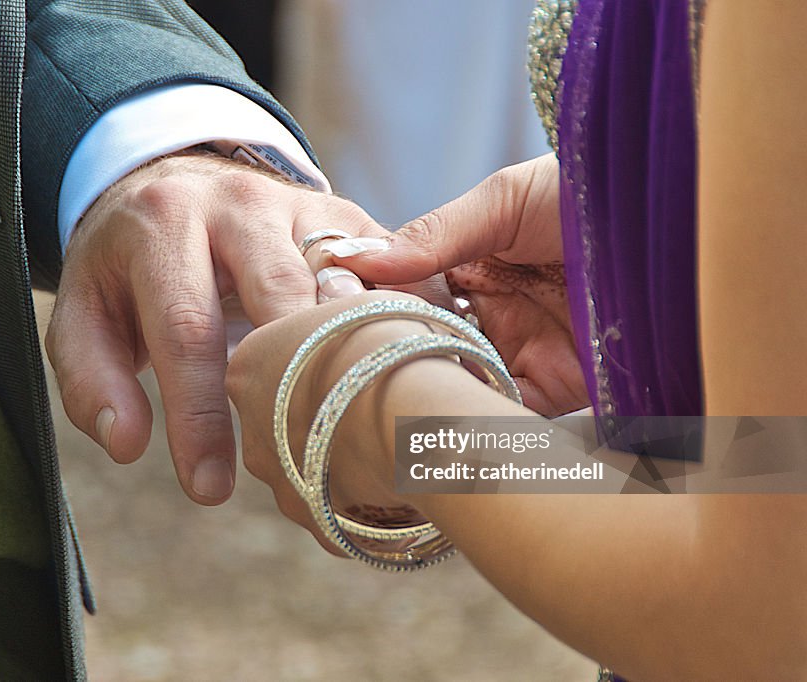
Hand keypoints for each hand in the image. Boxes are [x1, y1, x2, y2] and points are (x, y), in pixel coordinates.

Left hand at [44, 152, 447, 504]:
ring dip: (362, 354)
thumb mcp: (86, 313)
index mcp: (165, 226)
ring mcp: (305, 206)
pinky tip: (416, 378)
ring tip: (369, 430)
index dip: (200, 415)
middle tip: (299, 463)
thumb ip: (91, 379)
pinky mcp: (350, 218)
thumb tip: (130, 444)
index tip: (207, 489)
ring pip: (347, 286)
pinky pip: (391, 274)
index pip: (187, 330)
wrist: (177, 178)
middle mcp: (241, 204)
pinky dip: (407, 324)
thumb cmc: (129, 267)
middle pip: (282, 300)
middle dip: (294, 384)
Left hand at [226, 290, 430, 552]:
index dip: (321, 351)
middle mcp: (252, 429)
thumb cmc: (389, 347)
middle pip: (289, 415)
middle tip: (379, 393)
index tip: (356, 349)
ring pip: (315, 464)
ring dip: (348, 452)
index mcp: (248, 365)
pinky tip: (407, 472)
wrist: (416, 424)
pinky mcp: (319, 524)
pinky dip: (370, 492)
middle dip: (328, 408)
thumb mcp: (358, 302)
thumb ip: (336, 300)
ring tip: (401, 436)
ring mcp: (283, 482)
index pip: (275, 356)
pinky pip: (344, 505)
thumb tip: (335, 285)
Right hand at [326, 154, 588, 415]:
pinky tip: (437, 412)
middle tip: (346, 362)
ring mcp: (517, 355)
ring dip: (422, 388)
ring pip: (451, 383)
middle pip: (419, 342)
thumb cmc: (598, 191)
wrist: (682, 224)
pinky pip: (499, 414)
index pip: (401, 291)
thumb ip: (432, 235)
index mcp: (470, 265)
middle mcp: (487, 315)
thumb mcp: (506, 201)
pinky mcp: (553, 393)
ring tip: (381, 392)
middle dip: (386, 353)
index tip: (329, 312)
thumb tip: (352, 256)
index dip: (366, 302)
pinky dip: (469, 418)